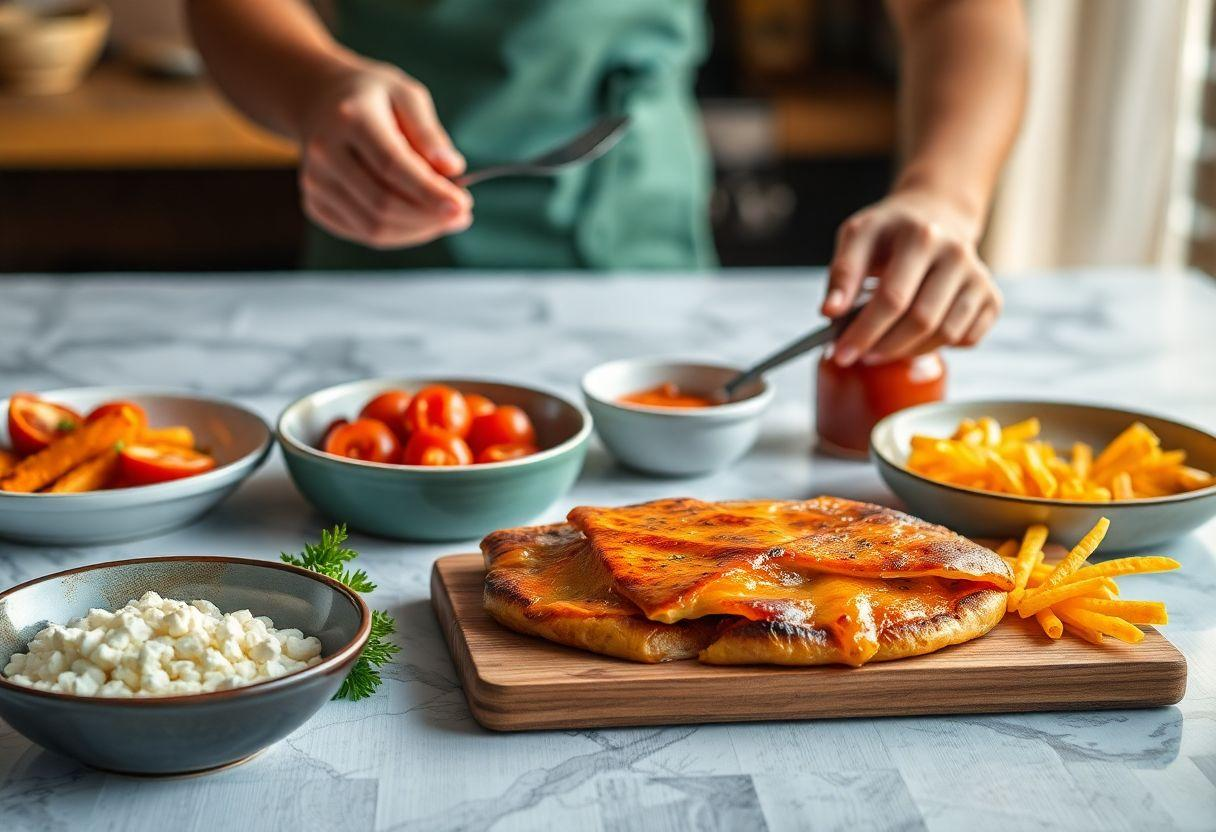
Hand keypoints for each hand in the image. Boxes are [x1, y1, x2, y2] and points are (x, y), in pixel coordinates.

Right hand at [297, 62, 472, 248]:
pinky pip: (363, 233)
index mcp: (351, 119)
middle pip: (382, 203)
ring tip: (445, 219)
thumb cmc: (373, 98)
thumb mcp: (407, 96)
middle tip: (462, 214)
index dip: (429, 192)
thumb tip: (452, 169)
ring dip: (417, 230)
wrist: (319, 101)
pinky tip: (419, 220)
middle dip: (428, 216)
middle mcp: (325, 152)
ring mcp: (316, 181)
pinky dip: (399, 234)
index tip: (463, 205)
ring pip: (373, 227)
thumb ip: (429, 132)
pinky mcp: (315, 203)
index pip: (392, 166)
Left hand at [822, 188, 1001, 365]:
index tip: (841, 354)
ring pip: (946, 334)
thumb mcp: (857, 236)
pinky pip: (968, 339)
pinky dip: (939, 347)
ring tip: (882, 348)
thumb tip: (830, 312)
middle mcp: (956, 254)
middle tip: (860, 356)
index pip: (892, 297)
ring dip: (909, 351)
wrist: (935, 215)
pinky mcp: (992, 296)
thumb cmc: (889, 232)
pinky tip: (916, 337)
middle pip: (921, 319)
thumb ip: (842, 273)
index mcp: (921, 235)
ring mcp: (979, 276)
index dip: (864, 332)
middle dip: (885, 347)